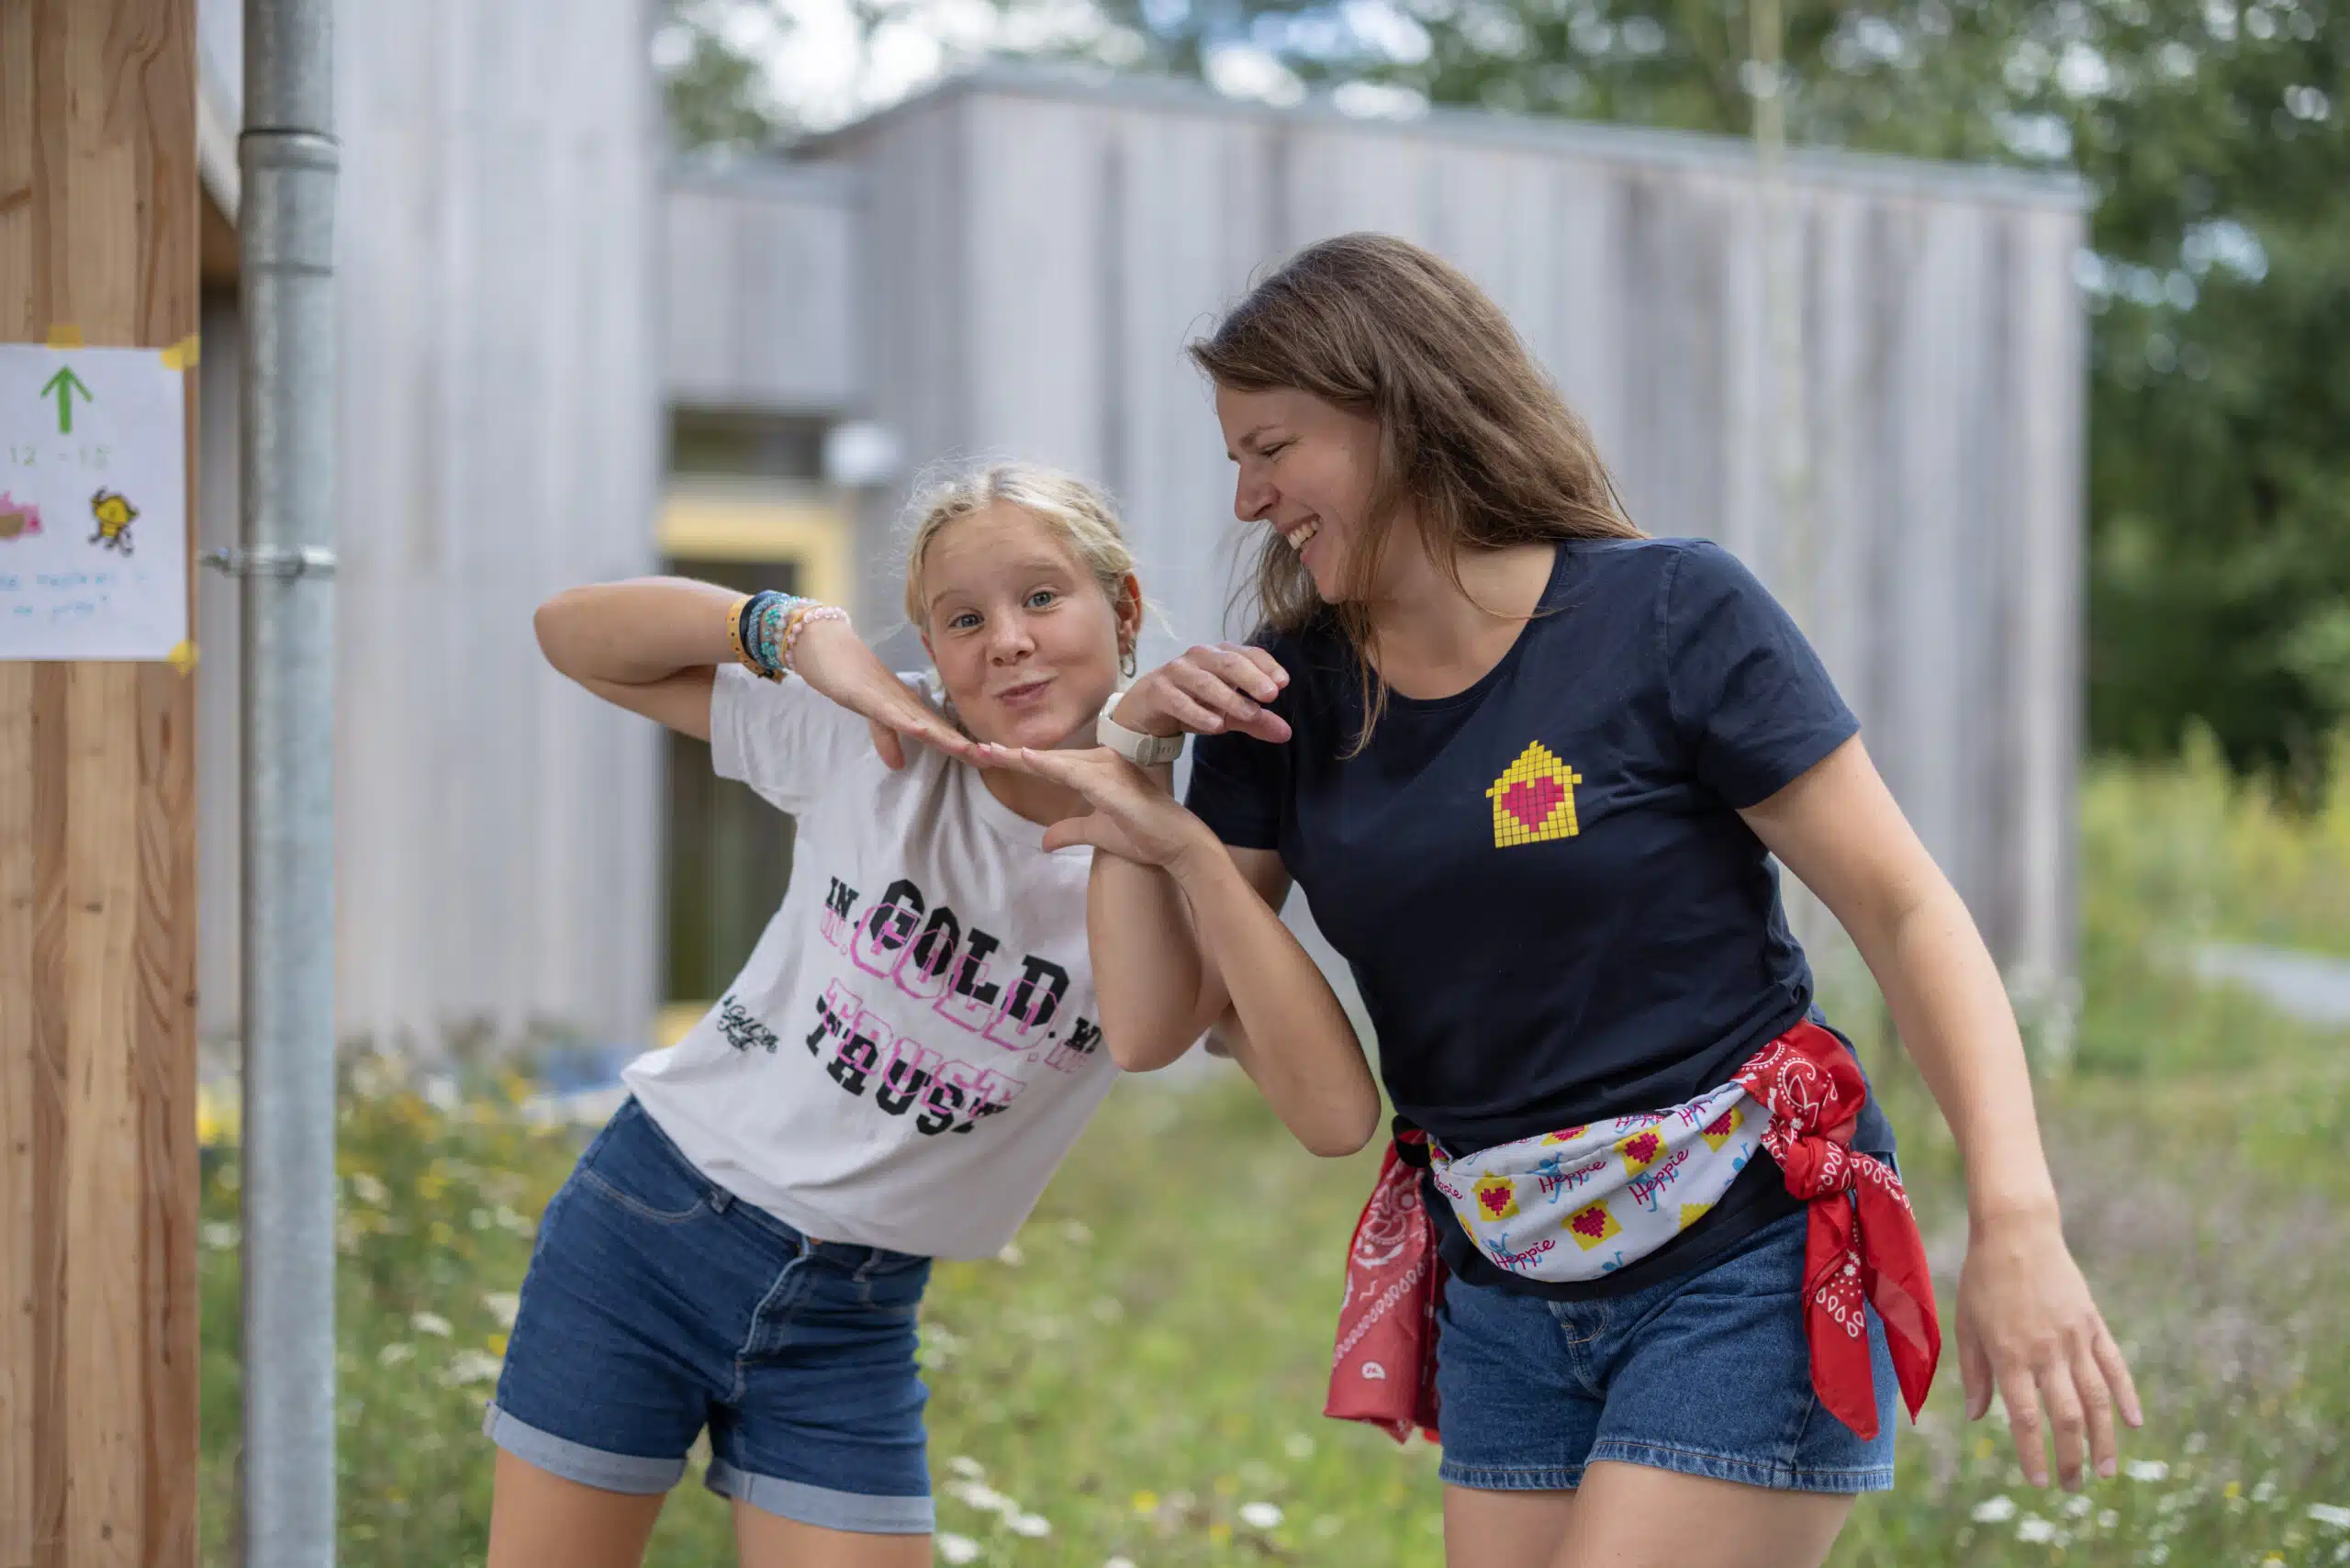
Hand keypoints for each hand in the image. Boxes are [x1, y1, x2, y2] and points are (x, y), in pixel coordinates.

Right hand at [789, 617, 985, 769]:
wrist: (827, 646)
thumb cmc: (851, 678)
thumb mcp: (872, 715)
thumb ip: (886, 738)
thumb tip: (898, 765)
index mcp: (910, 709)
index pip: (942, 732)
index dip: (964, 748)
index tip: (990, 762)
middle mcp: (906, 703)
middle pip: (941, 728)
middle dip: (966, 746)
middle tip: (995, 759)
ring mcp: (889, 698)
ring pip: (923, 721)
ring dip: (946, 737)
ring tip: (971, 752)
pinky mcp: (868, 695)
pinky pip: (890, 712)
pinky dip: (906, 722)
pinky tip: (923, 731)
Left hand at [985, 745, 1217, 868]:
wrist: (1177, 844)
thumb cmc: (1144, 835)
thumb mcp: (1098, 833)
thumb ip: (1070, 831)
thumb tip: (1044, 842)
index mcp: (1096, 774)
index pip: (1051, 766)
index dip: (1020, 761)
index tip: (989, 755)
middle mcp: (1101, 765)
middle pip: (1049, 759)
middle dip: (1012, 756)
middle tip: (978, 749)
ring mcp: (1108, 772)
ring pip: (1058, 761)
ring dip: (1024, 758)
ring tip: (991, 752)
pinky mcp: (1113, 786)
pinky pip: (1076, 773)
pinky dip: (1051, 766)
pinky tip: (1027, 759)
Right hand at [1115, 644, 1291, 743]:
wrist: (1147, 708)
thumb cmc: (1193, 702)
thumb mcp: (1227, 712)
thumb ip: (1255, 720)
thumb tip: (1286, 733)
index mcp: (1221, 655)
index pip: (1248, 653)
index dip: (1266, 666)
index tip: (1283, 683)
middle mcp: (1200, 657)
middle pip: (1228, 662)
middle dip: (1251, 678)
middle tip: (1271, 695)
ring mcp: (1177, 671)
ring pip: (1205, 682)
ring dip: (1229, 698)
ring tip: (1249, 714)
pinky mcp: (1158, 690)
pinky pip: (1179, 701)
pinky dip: (1198, 713)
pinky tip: (1216, 726)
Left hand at [1956, 1204, 2143, 1488]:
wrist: (2017, 1231)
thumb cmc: (1983, 1278)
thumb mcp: (1967, 1324)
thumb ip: (1974, 1372)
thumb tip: (1978, 1416)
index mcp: (2009, 1354)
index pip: (2023, 1417)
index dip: (2033, 1453)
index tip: (2038, 1482)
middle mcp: (2045, 1351)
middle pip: (2066, 1416)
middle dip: (2070, 1457)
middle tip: (2071, 1486)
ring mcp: (2074, 1338)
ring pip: (2097, 1399)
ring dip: (2103, 1439)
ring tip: (2106, 1472)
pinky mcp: (2093, 1324)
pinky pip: (2115, 1367)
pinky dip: (2127, 1397)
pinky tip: (2134, 1424)